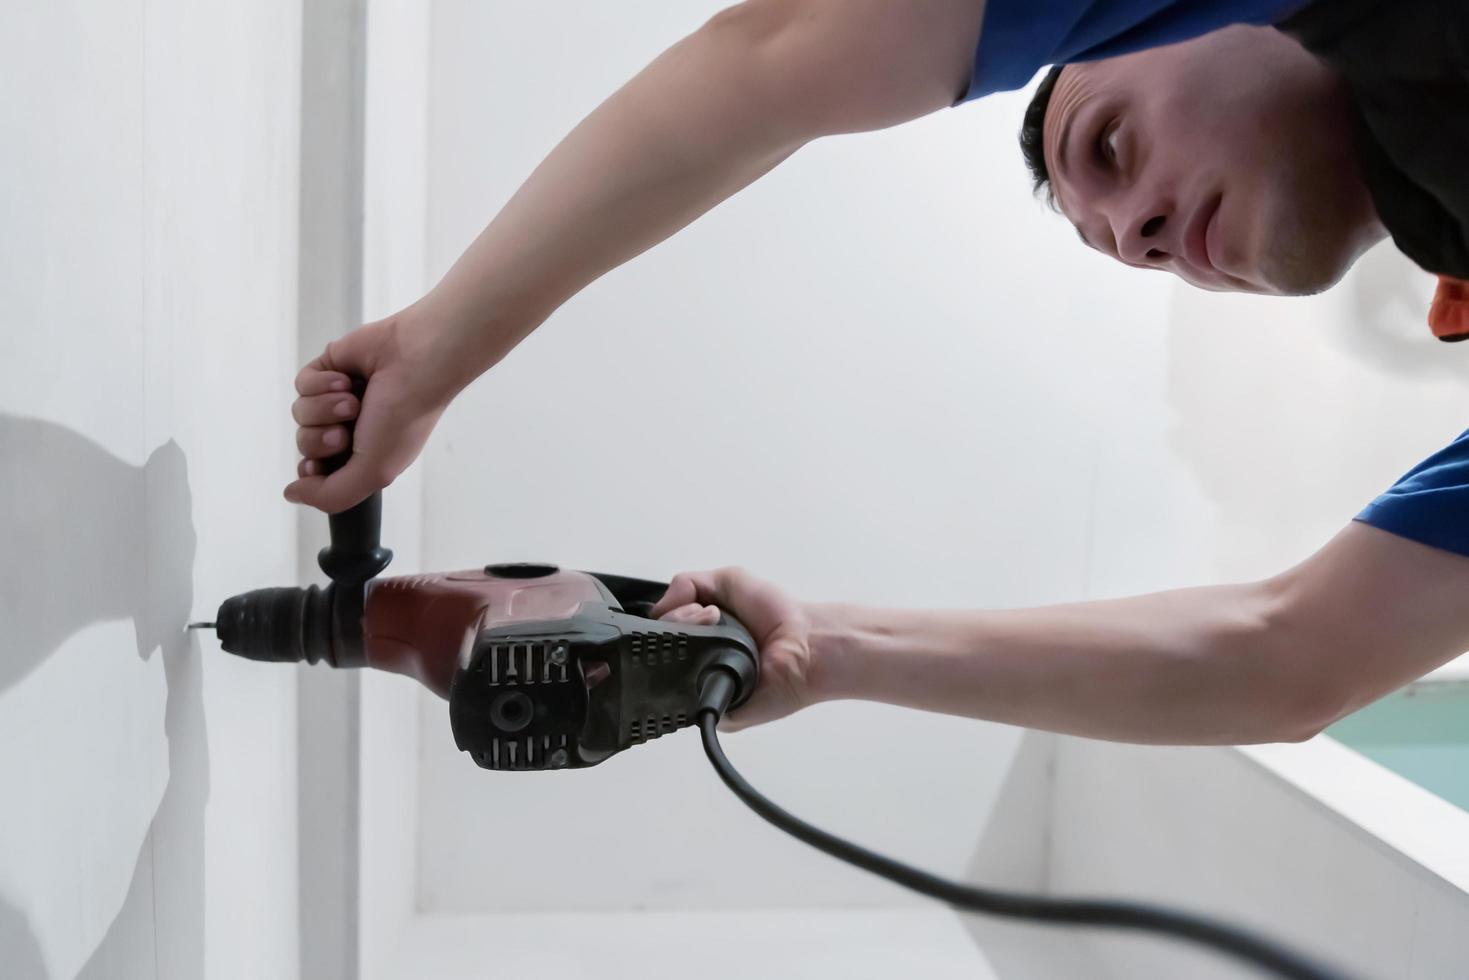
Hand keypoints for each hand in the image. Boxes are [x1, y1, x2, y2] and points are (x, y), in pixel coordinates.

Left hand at [285, 311, 464, 512]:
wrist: (416, 361)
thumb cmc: (405, 416)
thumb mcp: (374, 473)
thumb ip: (332, 495)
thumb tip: (292, 495)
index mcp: (364, 456)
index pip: (318, 472)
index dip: (313, 470)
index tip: (323, 463)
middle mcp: (351, 429)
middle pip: (307, 444)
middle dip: (321, 439)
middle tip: (346, 431)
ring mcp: (337, 399)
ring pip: (301, 414)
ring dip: (324, 409)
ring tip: (353, 401)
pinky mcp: (328, 370)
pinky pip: (302, 385)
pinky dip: (320, 384)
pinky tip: (345, 380)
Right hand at [652, 567, 816, 730]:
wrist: (808, 644)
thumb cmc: (778, 616)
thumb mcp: (728, 581)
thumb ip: (688, 583)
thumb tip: (658, 607)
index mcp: (696, 637)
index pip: (659, 630)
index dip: (667, 615)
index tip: (695, 606)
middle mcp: (696, 663)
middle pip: (659, 649)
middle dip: (678, 623)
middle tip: (711, 616)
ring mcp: (704, 688)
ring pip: (667, 674)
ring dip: (687, 644)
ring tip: (718, 629)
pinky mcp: (717, 711)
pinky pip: (690, 699)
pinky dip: (701, 674)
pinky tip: (721, 658)